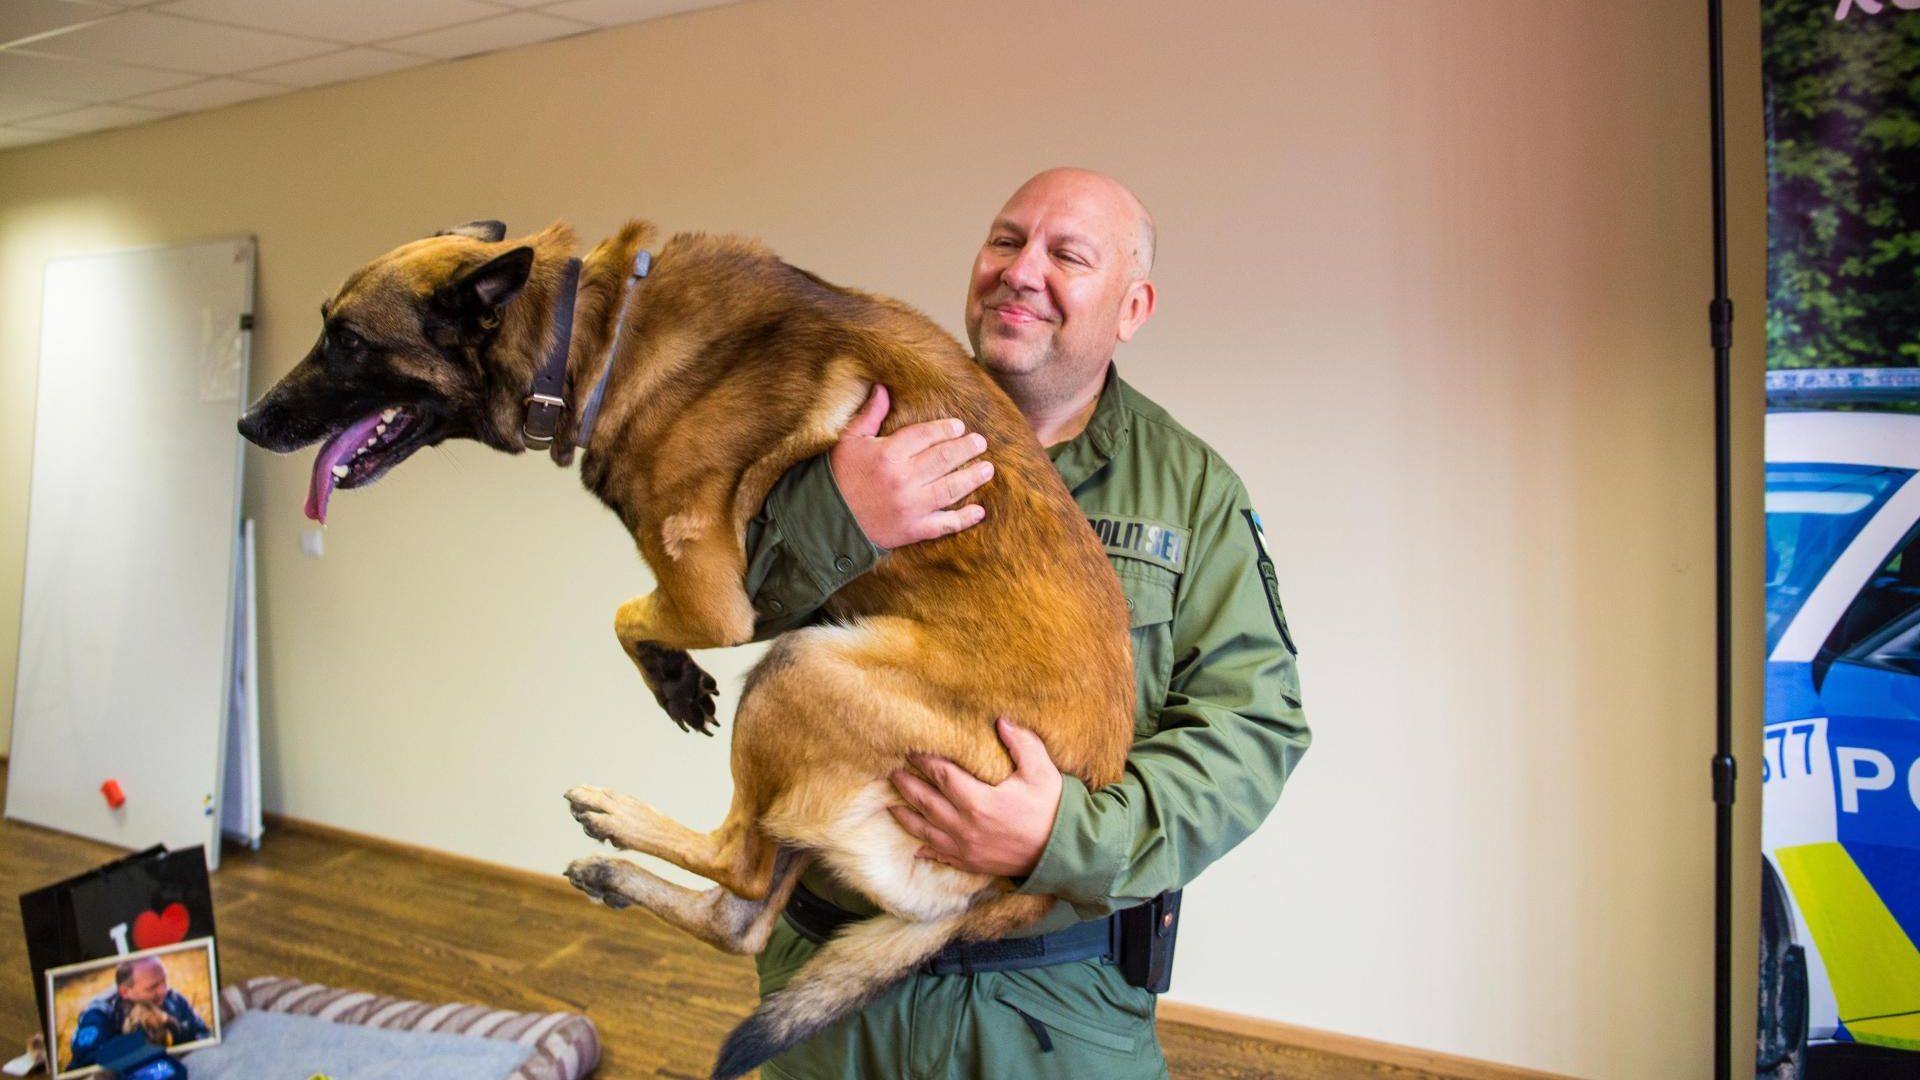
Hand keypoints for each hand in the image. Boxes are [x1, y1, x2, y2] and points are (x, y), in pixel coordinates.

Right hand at [829, 384, 992, 548]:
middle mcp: (903, 479)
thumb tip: (883, 388)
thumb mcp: (849, 441)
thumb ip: (870, 414)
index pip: (926, 435)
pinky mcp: (913, 530)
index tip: (958, 426)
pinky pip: (945, 524)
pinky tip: (979, 511)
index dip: (945, 428)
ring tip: (987, 469)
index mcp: (888, 454)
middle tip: (980, 442)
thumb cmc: (837, 476)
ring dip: (973, 477)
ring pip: (951, 488)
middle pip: (945, 458)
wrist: (826, 522)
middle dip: (967, 448)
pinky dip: (964, 518)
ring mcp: (910, 506)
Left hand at [888, 717, 1061, 877]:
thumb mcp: (1041, 770)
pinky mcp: (972, 864)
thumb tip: (1001, 720)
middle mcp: (965, 827)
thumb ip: (1021, 742)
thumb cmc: (1053, 809)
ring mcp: (966, 848)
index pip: (941, 776)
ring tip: (890, 804)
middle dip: (907, 786)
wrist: (1064, 854)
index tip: (911, 750)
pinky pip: (941, 856)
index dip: (924, 762)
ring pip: (926, 831)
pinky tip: (916, 847)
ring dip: (906, 816)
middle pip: (926, 802)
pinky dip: (925, 850)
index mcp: (979, 801)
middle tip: (891, 772)